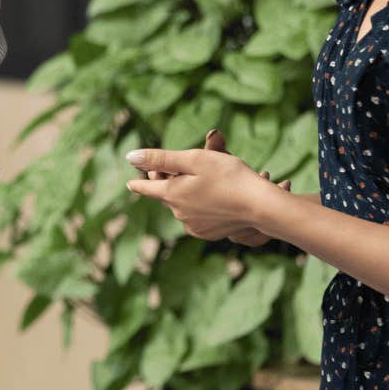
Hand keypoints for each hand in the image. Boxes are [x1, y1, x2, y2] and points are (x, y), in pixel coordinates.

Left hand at [126, 147, 288, 241]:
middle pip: (167, 194)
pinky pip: (196, 218)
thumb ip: (161, 158)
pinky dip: (200, 208)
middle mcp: (178, 213)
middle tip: (186, 167)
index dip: (139, 182)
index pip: (147, 188)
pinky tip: (215, 199)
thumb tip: (130, 156)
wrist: (259, 206)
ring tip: (208, 182)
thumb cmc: (229, 176)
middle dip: (172, 181)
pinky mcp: (207, 233)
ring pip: (182, 206)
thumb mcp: (193, 159)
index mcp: (171, 194)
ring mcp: (192, 226)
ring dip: (187, 194)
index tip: (131, 183)